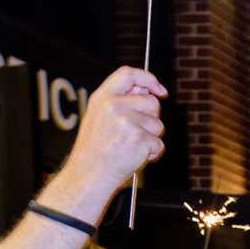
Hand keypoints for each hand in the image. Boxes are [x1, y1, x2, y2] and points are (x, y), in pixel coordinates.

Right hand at [59, 67, 167, 203]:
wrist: (89, 175)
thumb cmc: (96, 150)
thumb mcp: (99, 117)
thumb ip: (119, 101)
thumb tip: (149, 92)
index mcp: (102, 98)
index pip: (128, 73)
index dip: (148, 78)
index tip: (159, 90)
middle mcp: (114, 106)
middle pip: (152, 102)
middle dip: (150, 118)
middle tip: (133, 134)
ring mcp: (127, 122)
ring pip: (158, 124)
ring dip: (151, 137)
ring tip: (130, 146)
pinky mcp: (140, 138)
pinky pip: (159, 143)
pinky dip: (152, 153)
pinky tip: (135, 156)